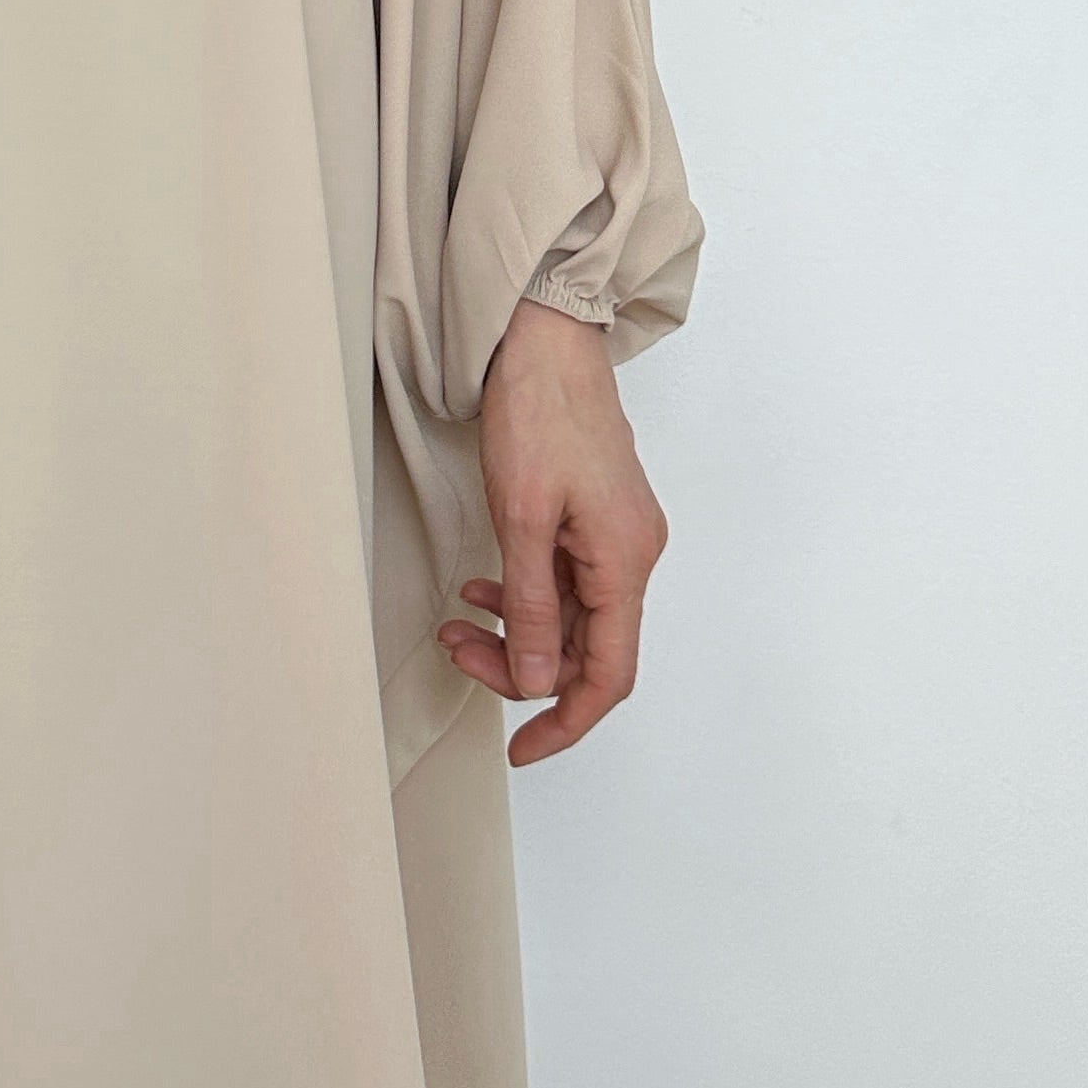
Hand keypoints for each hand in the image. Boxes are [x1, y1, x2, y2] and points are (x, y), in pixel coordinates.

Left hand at [437, 301, 667, 763]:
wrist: (547, 338)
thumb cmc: (540, 412)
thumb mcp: (522, 518)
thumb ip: (530, 607)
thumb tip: (536, 680)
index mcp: (624, 560)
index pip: (608, 674)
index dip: (566, 721)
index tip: (522, 748)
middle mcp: (630, 554)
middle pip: (584, 648)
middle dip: (520, 667)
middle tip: (459, 656)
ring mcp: (614, 535)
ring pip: (568, 616)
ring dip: (513, 631)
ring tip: (457, 627)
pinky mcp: (593, 516)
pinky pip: (563, 581)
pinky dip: (522, 595)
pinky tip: (482, 589)